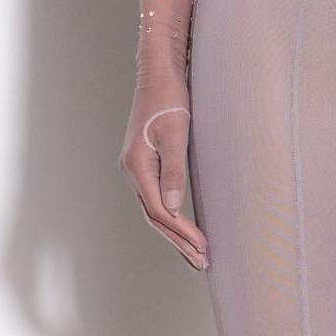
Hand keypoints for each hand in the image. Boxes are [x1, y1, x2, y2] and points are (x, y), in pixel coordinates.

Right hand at [121, 74, 207, 269]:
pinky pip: (156, 197)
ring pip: (154, 210)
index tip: (203, 247)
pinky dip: (170, 216)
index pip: (160, 210)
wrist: (159, 74)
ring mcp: (136, 167)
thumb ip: (174, 171)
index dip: (182, 232)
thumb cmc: (169, 98)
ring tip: (195, 253)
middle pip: (154, 216)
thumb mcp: (176, 134)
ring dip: (174, 233)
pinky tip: (183, 225)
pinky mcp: (145, 163)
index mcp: (137, 165)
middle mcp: (132, 170)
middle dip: (178, 241)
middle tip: (202, 261)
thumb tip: (174, 208)